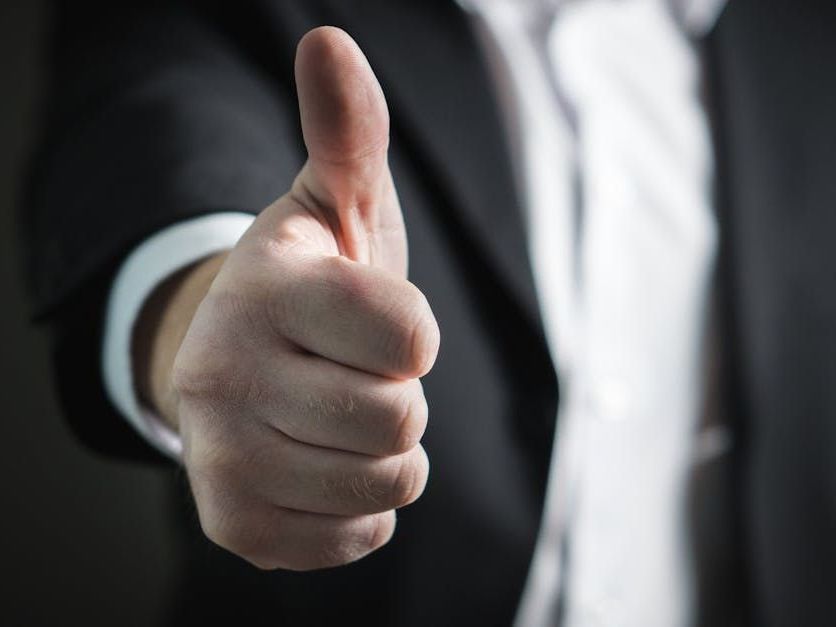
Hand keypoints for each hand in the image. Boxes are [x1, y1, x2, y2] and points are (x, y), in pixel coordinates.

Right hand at [136, 27, 439, 569]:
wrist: (243, 363)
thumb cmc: (312, 287)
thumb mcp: (333, 203)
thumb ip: (347, 131)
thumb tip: (331, 43)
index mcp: (264, 287)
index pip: (410, 335)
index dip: (414, 333)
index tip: (378, 323)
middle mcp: (223, 374)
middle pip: (400, 417)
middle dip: (399, 395)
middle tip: (353, 373)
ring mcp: (221, 458)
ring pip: (387, 482)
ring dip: (387, 451)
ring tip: (340, 416)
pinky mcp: (234, 524)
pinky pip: (360, 535)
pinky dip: (365, 506)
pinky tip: (325, 464)